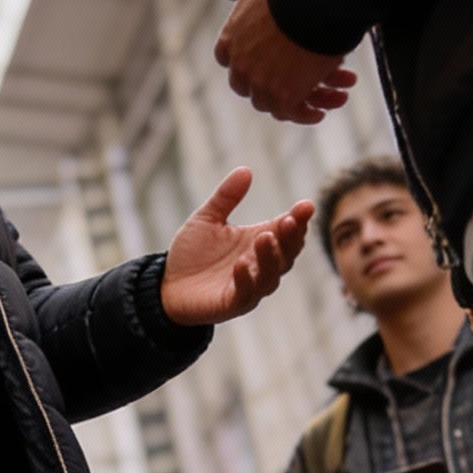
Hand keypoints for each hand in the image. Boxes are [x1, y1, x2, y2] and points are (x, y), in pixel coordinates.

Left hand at [161, 168, 314, 323]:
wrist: (167, 284)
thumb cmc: (192, 253)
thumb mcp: (207, 218)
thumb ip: (226, 197)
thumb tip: (245, 169)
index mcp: (259, 242)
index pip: (287, 231)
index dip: (299, 220)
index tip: (306, 205)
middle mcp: (260, 265)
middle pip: (286, 254)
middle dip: (290, 238)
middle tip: (289, 220)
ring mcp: (249, 286)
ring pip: (270, 275)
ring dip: (270, 257)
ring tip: (265, 237)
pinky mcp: (232, 303)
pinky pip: (245, 294)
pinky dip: (245, 280)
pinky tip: (240, 264)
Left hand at [211, 0, 356, 124]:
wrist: (312, 0)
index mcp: (229, 40)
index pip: (228, 60)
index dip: (249, 62)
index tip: (268, 60)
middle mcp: (240, 66)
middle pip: (250, 87)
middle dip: (273, 85)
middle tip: (300, 80)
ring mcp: (260, 84)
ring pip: (275, 102)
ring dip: (305, 97)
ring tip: (331, 93)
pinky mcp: (284, 96)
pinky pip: (293, 113)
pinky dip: (309, 114)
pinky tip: (326, 108)